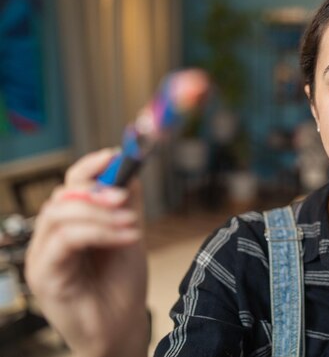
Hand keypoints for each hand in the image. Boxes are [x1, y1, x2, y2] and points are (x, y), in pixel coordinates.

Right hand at [25, 148, 148, 356]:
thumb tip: (129, 168)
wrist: (122, 326)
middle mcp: (50, 239)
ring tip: (131, 223)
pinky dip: (99, 233)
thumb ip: (126, 204)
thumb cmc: (121, 284)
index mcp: (69, 225)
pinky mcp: (44, 276)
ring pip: (59, 215)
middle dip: (96, 191)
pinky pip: (65, 241)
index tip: (116, 156)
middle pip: (61, 197)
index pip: (69, 186)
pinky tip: (127, 237)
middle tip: (125, 198)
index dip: (90, 167)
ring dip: (100, 214)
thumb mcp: (129, 234)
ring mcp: (43, 257)